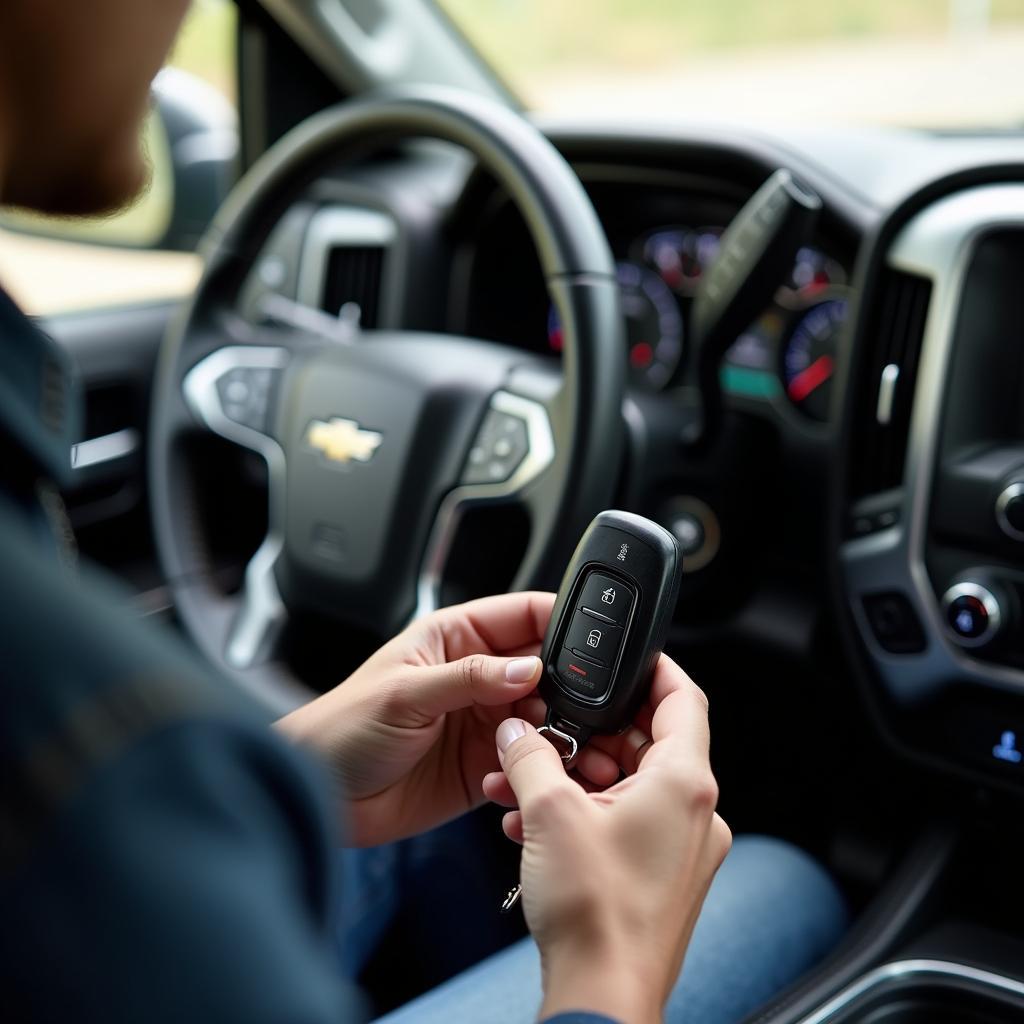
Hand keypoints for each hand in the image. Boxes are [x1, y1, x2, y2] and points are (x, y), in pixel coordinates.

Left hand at [275, 592, 620, 846]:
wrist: (319, 796)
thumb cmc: (342, 728)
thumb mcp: (404, 693)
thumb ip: (469, 679)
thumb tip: (531, 669)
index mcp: (456, 638)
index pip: (523, 617)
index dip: (562, 623)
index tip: (595, 642)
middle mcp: (476, 677)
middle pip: (545, 670)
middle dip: (571, 686)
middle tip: (592, 707)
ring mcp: (484, 721)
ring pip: (545, 717)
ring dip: (563, 731)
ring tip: (575, 747)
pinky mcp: (485, 765)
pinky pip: (528, 761)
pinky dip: (539, 768)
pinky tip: (532, 776)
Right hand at [482, 656, 730, 1023]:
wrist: (602, 996)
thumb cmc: (596, 915)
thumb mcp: (549, 813)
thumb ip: (529, 757)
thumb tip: (516, 732)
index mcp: (683, 784)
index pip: (684, 698)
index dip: (656, 669)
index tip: (633, 656)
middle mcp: (693, 813)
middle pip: (647, 743)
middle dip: (589, 734)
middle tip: (551, 728)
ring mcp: (681, 849)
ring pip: (628, 787)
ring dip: (576, 778)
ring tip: (527, 783)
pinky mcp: (662, 877)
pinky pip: (625, 823)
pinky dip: (585, 813)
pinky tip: (536, 824)